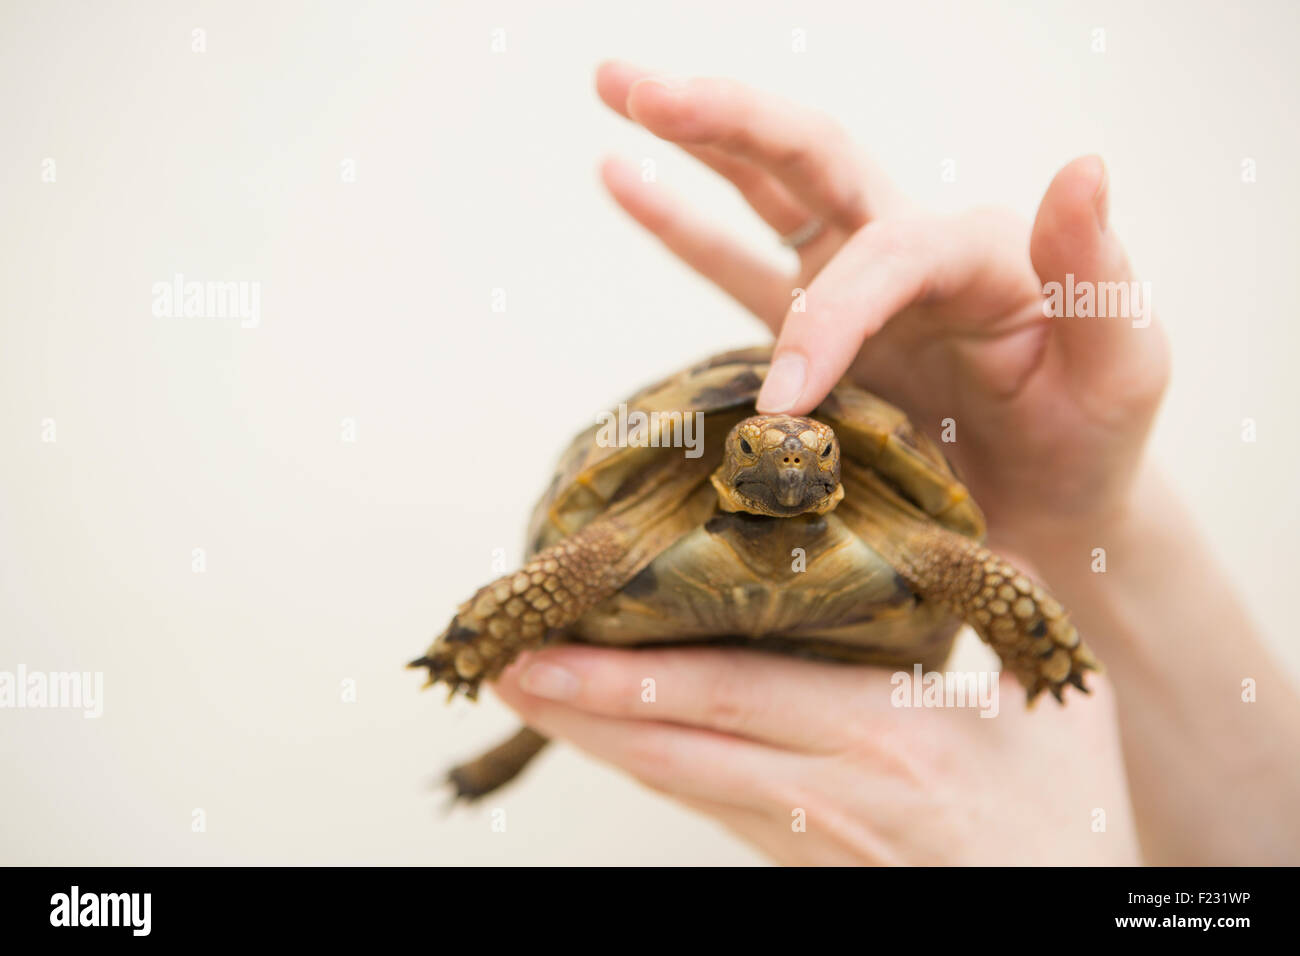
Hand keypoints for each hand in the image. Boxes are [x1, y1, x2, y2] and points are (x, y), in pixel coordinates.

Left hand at [494, 645, 1139, 864]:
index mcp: (886, 736)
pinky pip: (710, 805)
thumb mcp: (1042, 693)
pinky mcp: (805, 860)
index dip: (627, 678)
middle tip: (500, 671)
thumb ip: (985, 602)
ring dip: (599, 739)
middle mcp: (830, 791)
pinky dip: (652, 765)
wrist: (1068, 909)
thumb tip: (930, 518)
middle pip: (676, 748)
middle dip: (579, 711)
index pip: (730, 697)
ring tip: (529, 694)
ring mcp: (810, 835)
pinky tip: (612, 736)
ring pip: (680, 783)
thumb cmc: (1068, 808)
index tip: (546, 653)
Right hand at [596, 61, 1169, 553]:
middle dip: (729, 119)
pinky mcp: (815, 331)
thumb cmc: (1087, 444)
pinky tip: (621, 177)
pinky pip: (735, 267)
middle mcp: (909, 250)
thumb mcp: (1123, 366)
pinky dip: (679, 224)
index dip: (827, 317)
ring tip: (618, 91)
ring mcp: (854, 285)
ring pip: (766, 192)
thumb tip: (1082, 165)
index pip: (886, 251)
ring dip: (694, 140)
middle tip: (638, 87)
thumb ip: (1097, 273)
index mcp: (980, 252)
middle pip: (814, 157)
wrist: (1046, 516)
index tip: (787, 405)